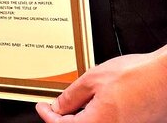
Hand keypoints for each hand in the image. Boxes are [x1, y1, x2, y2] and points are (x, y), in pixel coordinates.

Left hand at [35, 46, 166, 122]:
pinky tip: (95, 102)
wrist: (166, 76)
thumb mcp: (93, 79)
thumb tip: (58, 106)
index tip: (41, 107)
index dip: (47, 115)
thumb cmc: (138, 76)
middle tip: (54, 106)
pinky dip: (96, 115)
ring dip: (80, 116)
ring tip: (74, 101)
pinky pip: (107, 122)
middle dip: (63, 118)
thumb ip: (71, 95)